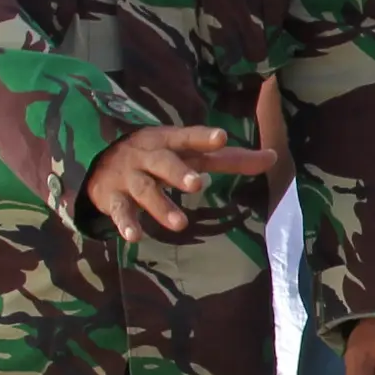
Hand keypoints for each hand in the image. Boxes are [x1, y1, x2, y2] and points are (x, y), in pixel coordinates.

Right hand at [84, 124, 273, 242]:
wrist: (101, 166)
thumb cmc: (159, 157)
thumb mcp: (189, 154)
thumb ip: (230, 158)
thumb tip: (273, 157)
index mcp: (169, 141)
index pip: (188, 137)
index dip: (204, 137)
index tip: (221, 138)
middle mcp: (148, 156)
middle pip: (164, 162)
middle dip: (180, 172)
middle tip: (199, 184)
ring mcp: (129, 177)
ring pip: (145, 190)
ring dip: (161, 206)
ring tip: (180, 224)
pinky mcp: (113, 198)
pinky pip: (119, 211)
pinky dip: (125, 223)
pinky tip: (134, 237)